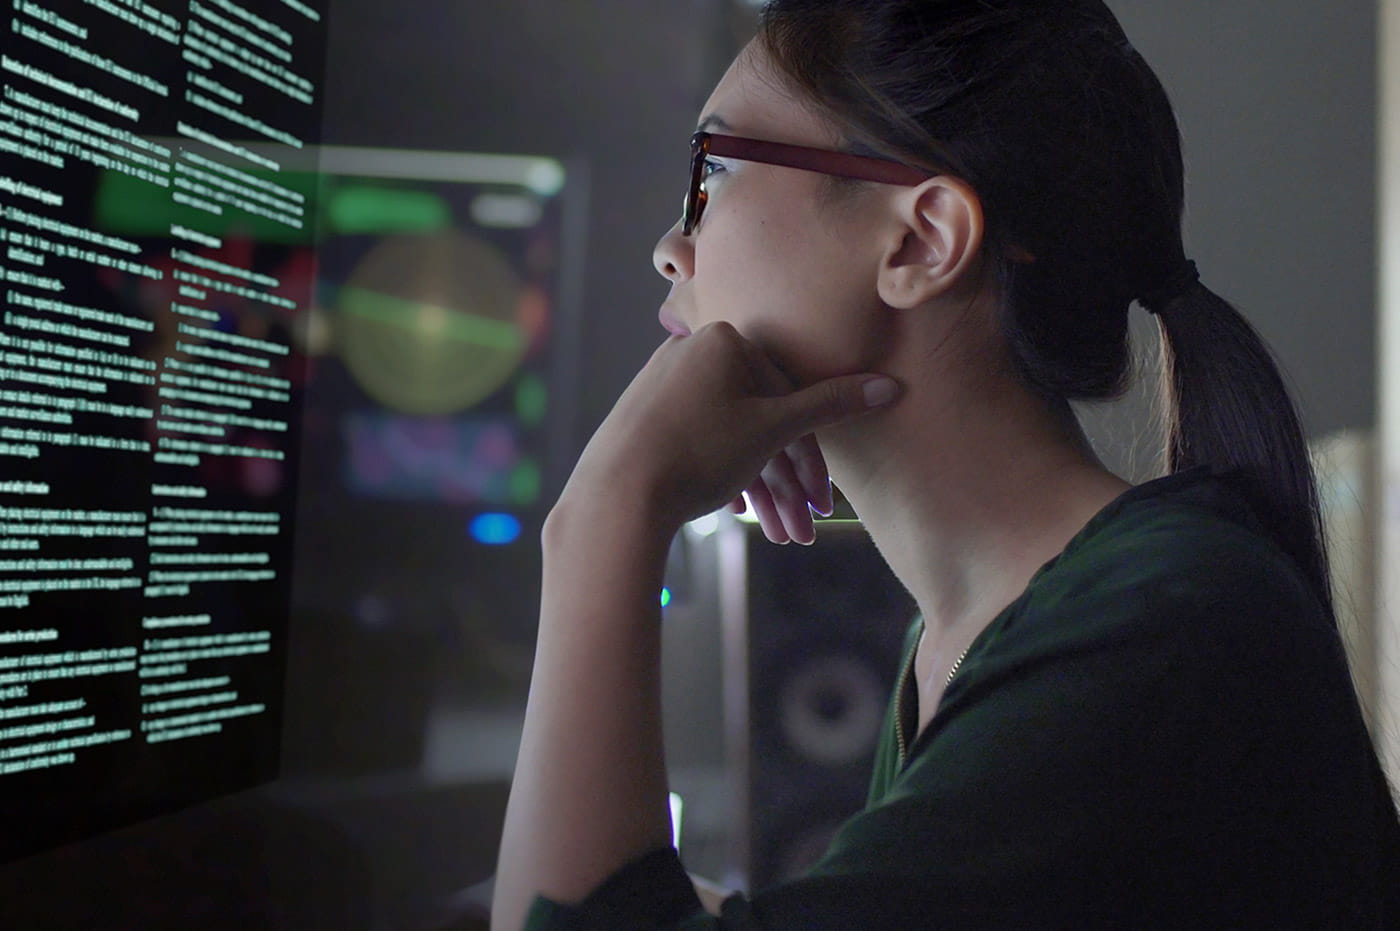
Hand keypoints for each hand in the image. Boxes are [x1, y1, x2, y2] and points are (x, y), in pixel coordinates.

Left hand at [562, 321, 899, 538]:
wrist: (615, 496)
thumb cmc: (698, 453)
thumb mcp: (773, 430)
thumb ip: (831, 405)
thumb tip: (888, 386)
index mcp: (724, 340)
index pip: (788, 399)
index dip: (812, 459)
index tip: (824, 503)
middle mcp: (690, 351)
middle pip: (760, 421)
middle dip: (786, 483)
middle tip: (802, 531)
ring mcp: (663, 383)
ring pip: (731, 437)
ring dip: (760, 490)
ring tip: (776, 536)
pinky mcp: (644, 416)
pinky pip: (699, 441)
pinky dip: (724, 476)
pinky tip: (736, 513)